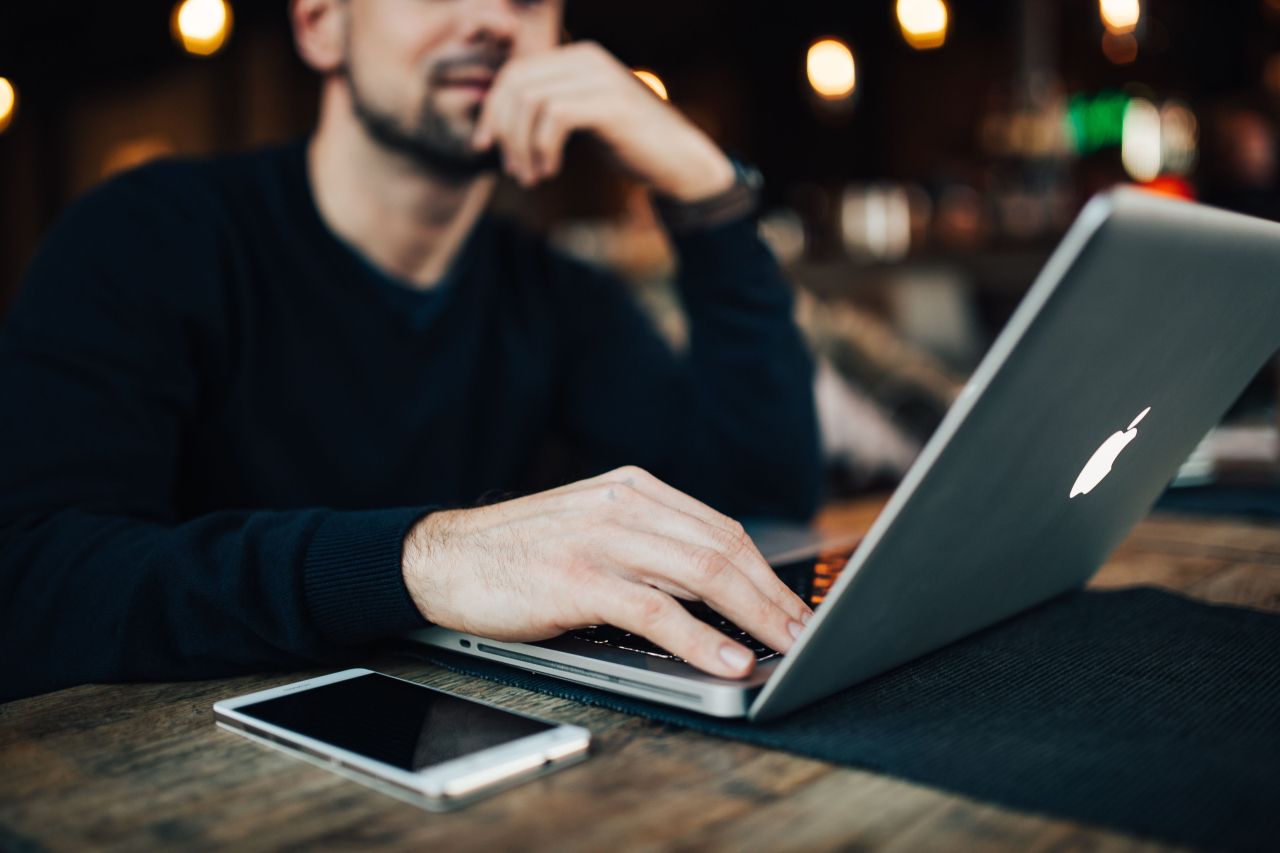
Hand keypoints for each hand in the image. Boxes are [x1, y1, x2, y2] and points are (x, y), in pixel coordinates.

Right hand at [401, 466, 812, 678]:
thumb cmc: (519, 553)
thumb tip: (714, 590)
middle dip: (773, 596)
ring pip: (703, 573)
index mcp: (634, 488)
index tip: (793, 606)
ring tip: (787, 647)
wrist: (443, 557)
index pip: (720, 528)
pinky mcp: (579, 577)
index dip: (765, 572)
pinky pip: (658, 611)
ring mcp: (602, 537)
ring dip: (755, 616)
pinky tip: (729, 659)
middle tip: (807, 632)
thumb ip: (647, 546)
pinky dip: (702, 639)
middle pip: (724, 548)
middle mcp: (625, 503)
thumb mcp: (591, 530)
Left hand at [471, 42, 735, 201]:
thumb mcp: (581, 119)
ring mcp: (600, 78)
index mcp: (577, 57)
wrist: (679, 161)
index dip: (491, 112)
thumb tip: (497, 124)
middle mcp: (587, 58)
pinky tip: (551, 171)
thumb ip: (547, 109)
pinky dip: (543, 148)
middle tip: (513, 171)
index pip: (513, 73)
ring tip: (531, 177)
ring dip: (522, 146)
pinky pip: (554, 117)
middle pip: (516, 84)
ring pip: (530, 102)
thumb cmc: (628, 145)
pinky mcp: (610, 104)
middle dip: (503, 132)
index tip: (485, 148)